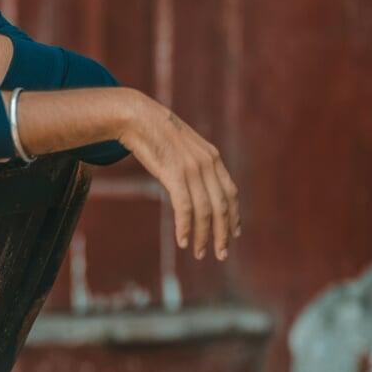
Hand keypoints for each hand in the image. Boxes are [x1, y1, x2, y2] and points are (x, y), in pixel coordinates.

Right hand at [119, 93, 240, 260]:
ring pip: (205, 211)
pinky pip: (185, 207)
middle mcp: (207, 164)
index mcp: (212, 157)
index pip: (230, 193)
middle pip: (222, 206)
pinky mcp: (174, 174)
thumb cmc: (157, 133)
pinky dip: (186, 227)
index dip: (234, 216)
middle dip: (223, 234)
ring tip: (200, 253)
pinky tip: (183, 241)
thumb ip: (194, 164)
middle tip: (221, 254)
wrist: (138, 117)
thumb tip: (195, 182)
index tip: (234, 234)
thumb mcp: (183, 147)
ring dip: (204, 236)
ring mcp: (192, 169)